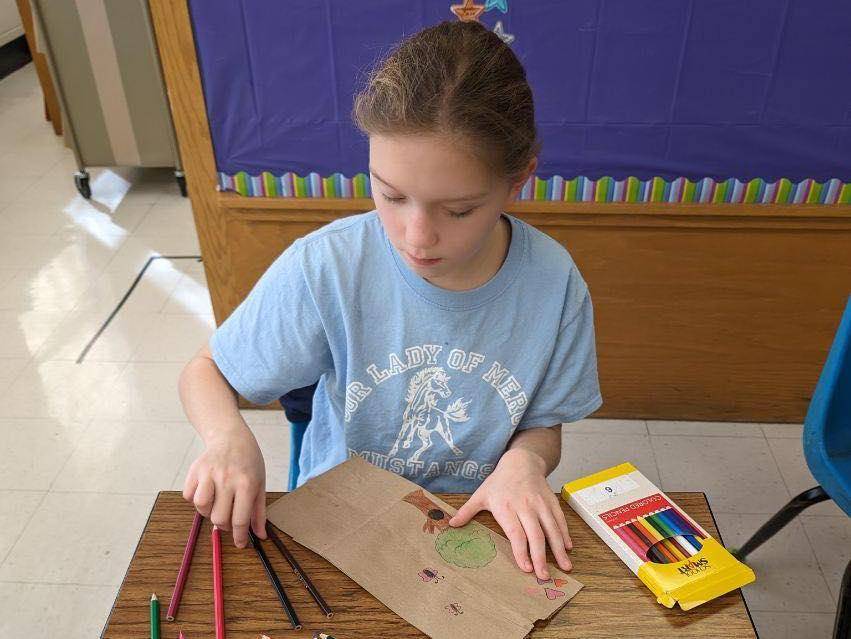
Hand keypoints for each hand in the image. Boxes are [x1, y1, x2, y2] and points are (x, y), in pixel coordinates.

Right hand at [182, 427, 266, 547]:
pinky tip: (206, 492)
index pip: (240, 519)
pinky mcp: (195, 470)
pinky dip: (194, 500)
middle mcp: (227, 479)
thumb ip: (259, 511)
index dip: (240, 537)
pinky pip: (189, 496)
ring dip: (207, 512)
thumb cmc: (248, 462)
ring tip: (216, 504)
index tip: (240, 544)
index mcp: (247, 483)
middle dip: (224, 525)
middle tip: (228, 519)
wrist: (231, 437)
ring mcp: (209, 473)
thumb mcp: (260, 484)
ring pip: (201, 508)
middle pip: (219, 518)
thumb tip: (261, 536)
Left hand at [448, 448, 571, 578]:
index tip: (526, 568)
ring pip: (551, 528)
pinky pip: (559, 519)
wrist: (520, 461)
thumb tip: (451, 525)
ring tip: (565, 566)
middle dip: (541, 557)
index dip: (521, 551)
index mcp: (506, 507)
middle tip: (544, 576)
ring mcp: (540, 503)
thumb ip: (467, 511)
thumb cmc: (499, 481)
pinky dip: (564, 534)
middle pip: (535, 534)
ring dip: (558, 549)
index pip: (516, 533)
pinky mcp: (551, 501)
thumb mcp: (481, 494)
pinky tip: (567, 548)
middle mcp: (525, 506)